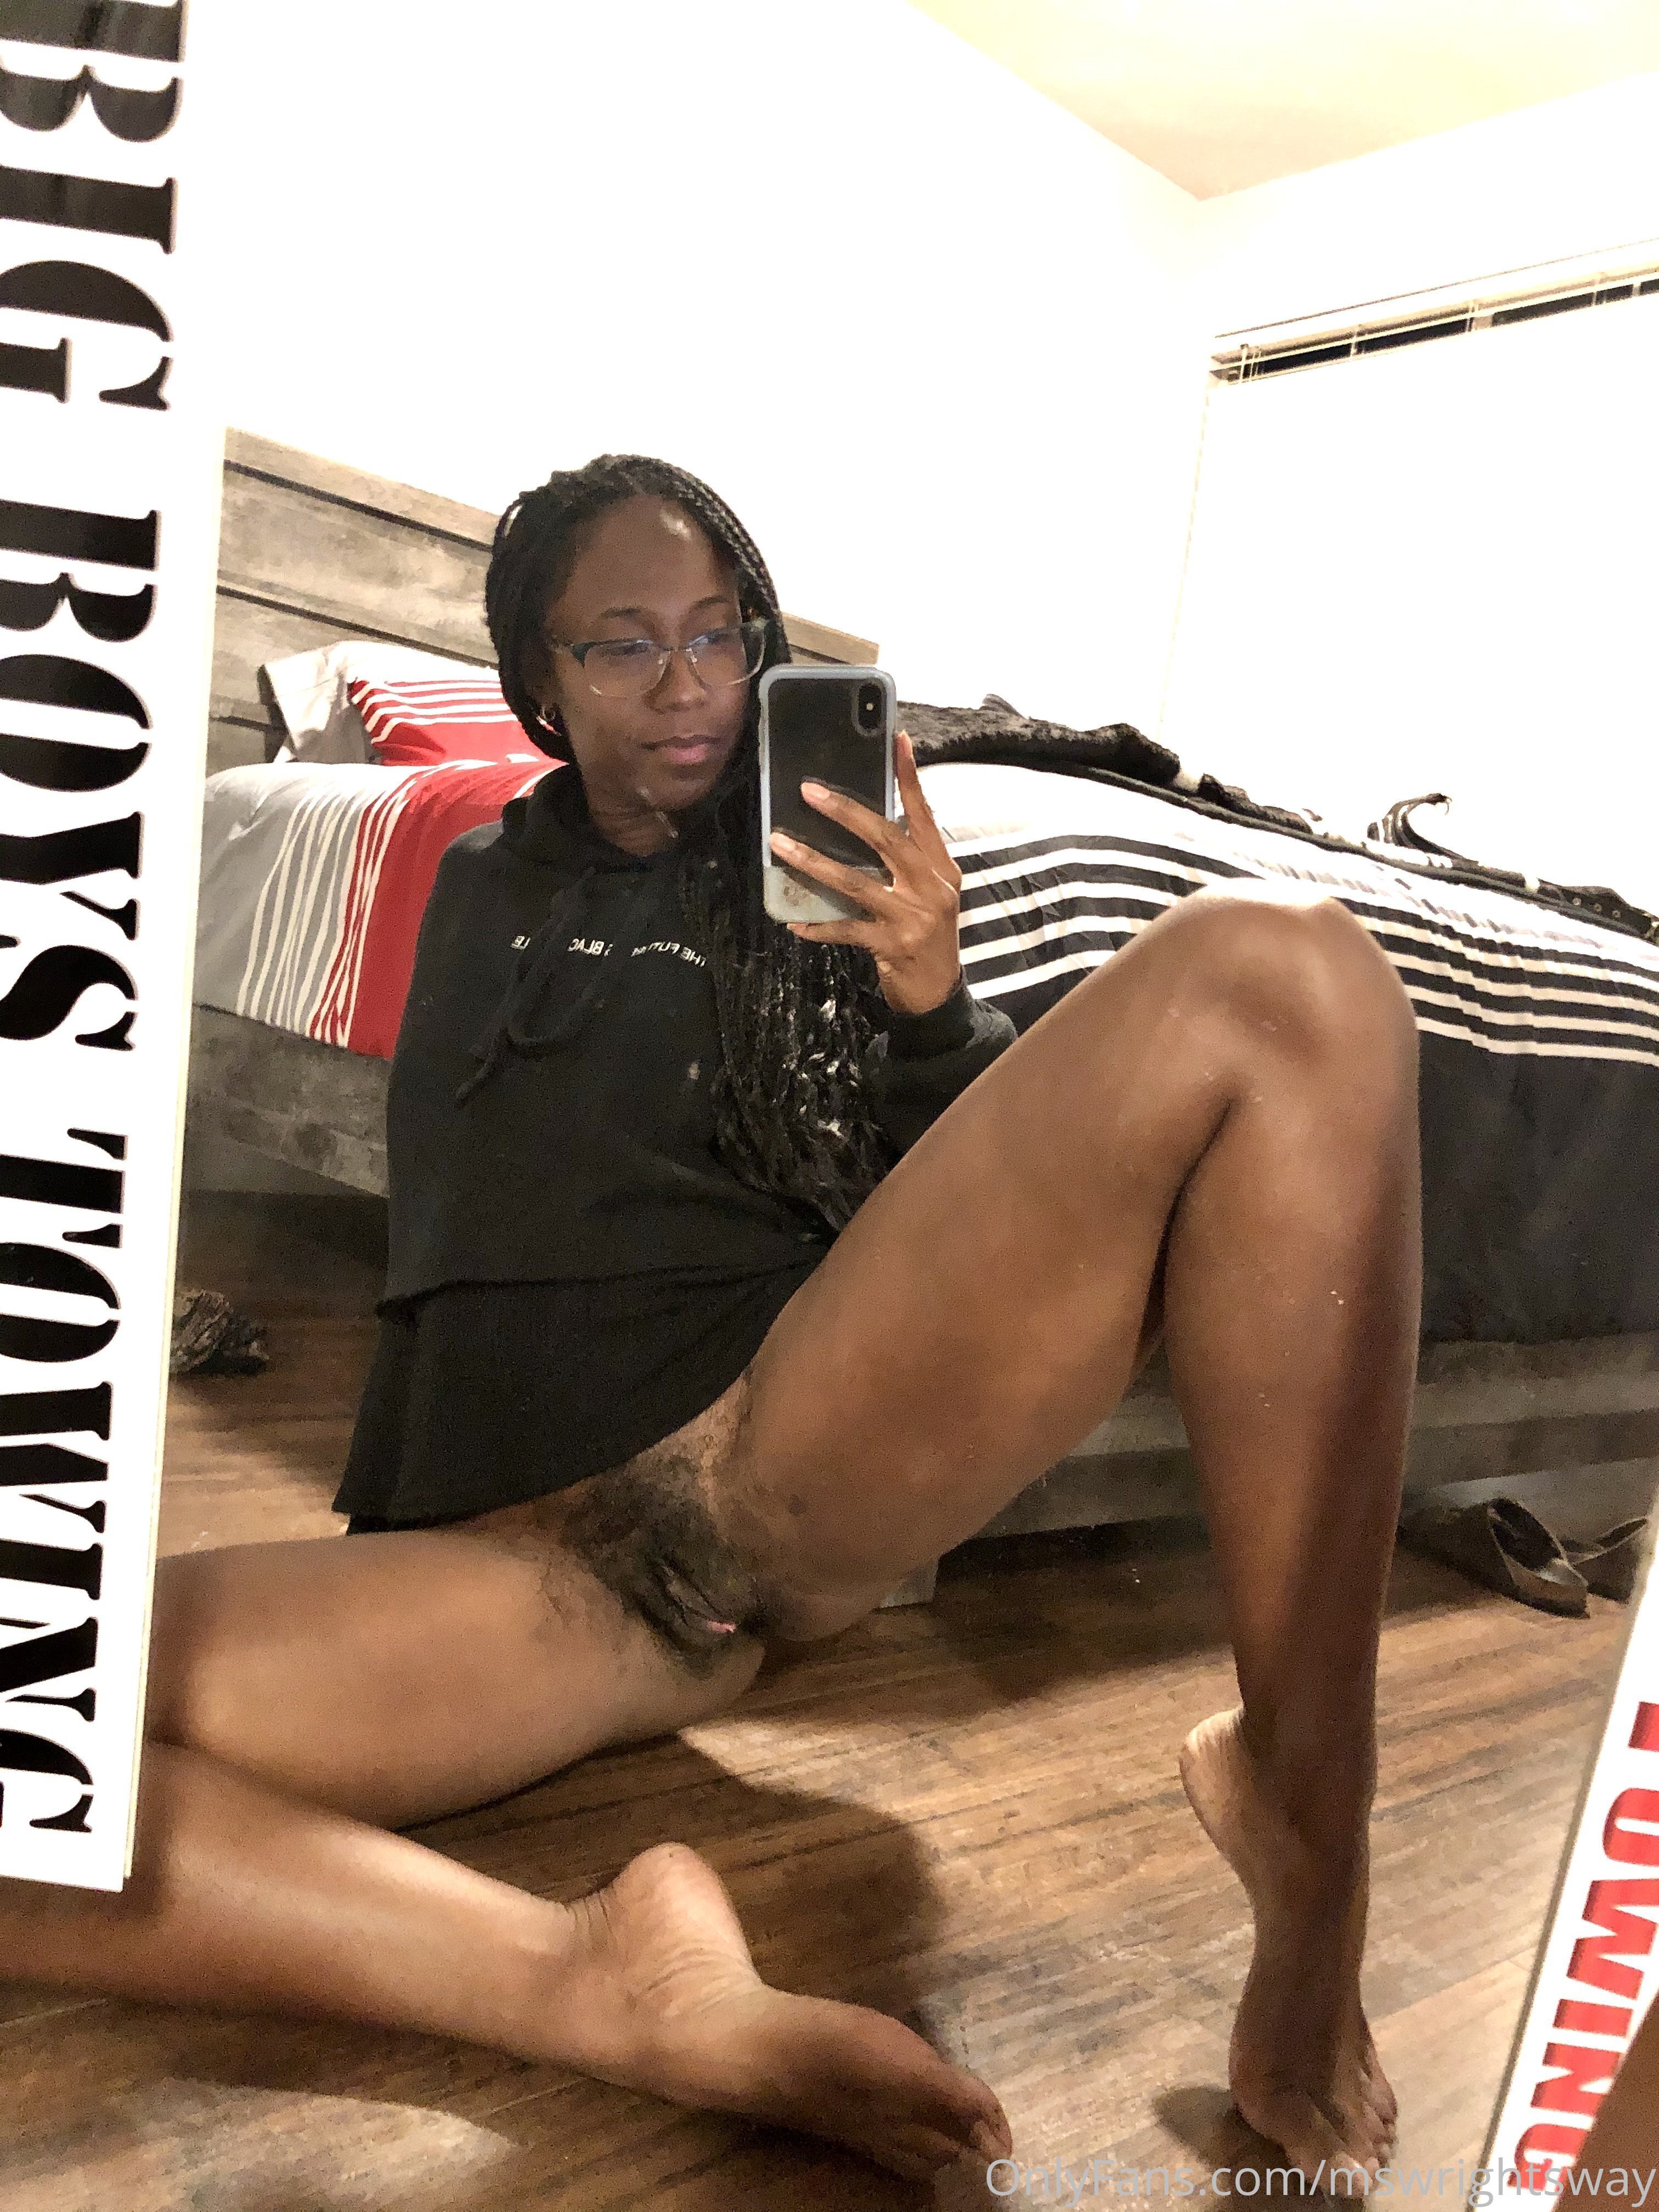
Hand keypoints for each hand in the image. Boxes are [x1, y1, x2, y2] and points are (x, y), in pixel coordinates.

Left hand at [768, 729, 963, 1015]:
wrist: (939, 992)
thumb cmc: (926, 935)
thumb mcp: (927, 892)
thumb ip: (905, 861)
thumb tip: (864, 823)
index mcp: (941, 867)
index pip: (923, 814)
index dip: (910, 777)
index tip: (896, 739)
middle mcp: (931, 887)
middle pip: (887, 839)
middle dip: (847, 812)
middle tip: (810, 791)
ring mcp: (912, 918)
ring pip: (856, 883)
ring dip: (814, 862)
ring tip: (780, 845)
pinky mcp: (892, 946)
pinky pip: (846, 930)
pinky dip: (818, 926)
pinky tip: (793, 922)